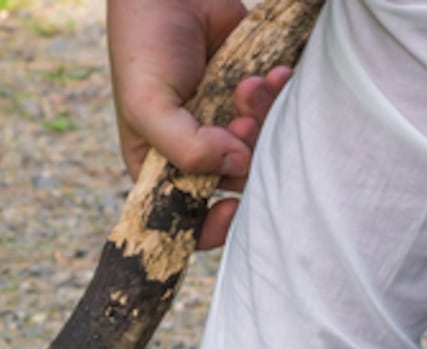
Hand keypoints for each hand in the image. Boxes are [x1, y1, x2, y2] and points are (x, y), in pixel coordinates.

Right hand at [106, 0, 293, 247]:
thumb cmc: (146, 44)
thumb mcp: (147, 105)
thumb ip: (185, 148)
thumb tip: (236, 166)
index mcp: (161, 164)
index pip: (189, 218)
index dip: (212, 226)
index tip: (232, 208)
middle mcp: (197, 149)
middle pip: (238, 181)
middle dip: (245, 152)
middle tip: (239, 120)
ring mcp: (227, 121)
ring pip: (263, 145)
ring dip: (265, 116)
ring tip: (251, 84)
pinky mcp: (251, 94)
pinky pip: (280, 110)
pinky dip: (281, 93)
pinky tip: (274, 73)